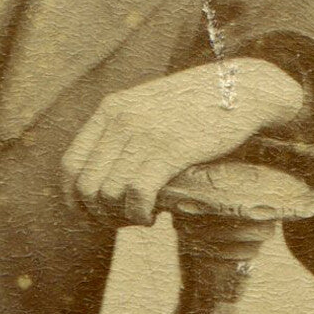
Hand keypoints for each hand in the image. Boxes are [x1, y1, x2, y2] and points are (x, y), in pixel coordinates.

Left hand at [60, 58, 303, 226]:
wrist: (243, 90)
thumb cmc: (198, 106)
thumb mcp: (149, 107)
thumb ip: (123, 129)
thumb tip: (104, 171)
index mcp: (110, 109)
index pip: (70, 164)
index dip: (73, 199)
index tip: (90, 215)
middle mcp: (120, 120)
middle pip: (86, 186)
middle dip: (98, 215)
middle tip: (122, 222)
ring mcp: (144, 134)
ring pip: (108, 194)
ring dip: (121, 218)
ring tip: (142, 218)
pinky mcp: (170, 150)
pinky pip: (136, 195)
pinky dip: (139, 215)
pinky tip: (153, 217)